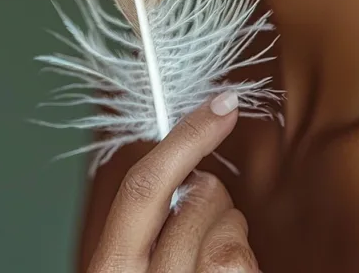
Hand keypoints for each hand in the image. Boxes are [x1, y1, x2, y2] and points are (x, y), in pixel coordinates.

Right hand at [87, 91, 259, 271]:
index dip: (184, 138)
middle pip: (196, 201)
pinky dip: (247, 264)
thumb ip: (155, 215)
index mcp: (110, 268)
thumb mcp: (142, 257)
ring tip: (215, 264)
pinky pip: (241, 263)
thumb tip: (189, 159)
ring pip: (226, 232)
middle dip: (212, 197)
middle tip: (204, 226)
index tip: (222, 103)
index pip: (141, 188)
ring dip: (231, 235)